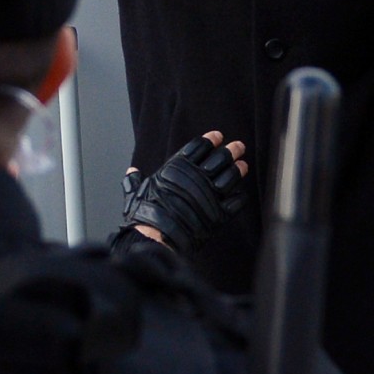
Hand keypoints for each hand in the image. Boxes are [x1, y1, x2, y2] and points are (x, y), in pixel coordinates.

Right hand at [122, 131, 247, 252]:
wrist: (156, 237)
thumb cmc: (145, 215)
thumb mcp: (137, 193)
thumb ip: (136, 181)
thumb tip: (131, 173)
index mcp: (178, 168)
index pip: (199, 146)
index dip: (210, 139)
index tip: (218, 136)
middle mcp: (197, 177)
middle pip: (220, 157)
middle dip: (231, 150)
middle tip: (239, 146)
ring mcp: (210, 195)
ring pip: (231, 176)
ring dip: (238, 170)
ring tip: (242, 165)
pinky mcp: (218, 214)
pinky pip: (235, 202)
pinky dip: (239, 196)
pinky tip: (240, 193)